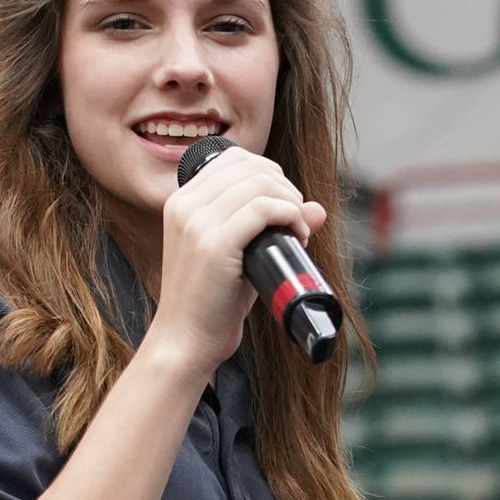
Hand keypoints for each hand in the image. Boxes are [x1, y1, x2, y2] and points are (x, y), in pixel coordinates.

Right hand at [147, 145, 325, 378]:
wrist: (186, 340)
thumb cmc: (212, 301)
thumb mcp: (239, 253)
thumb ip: (269, 225)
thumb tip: (317, 208)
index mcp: (182, 201)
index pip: (233, 159)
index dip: (270, 173)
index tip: (285, 202)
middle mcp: (184, 205)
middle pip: (250, 167)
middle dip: (285, 188)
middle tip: (297, 220)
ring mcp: (197, 223)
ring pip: (260, 183)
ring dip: (292, 202)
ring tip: (298, 231)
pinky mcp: (214, 244)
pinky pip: (263, 208)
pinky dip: (290, 217)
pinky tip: (298, 237)